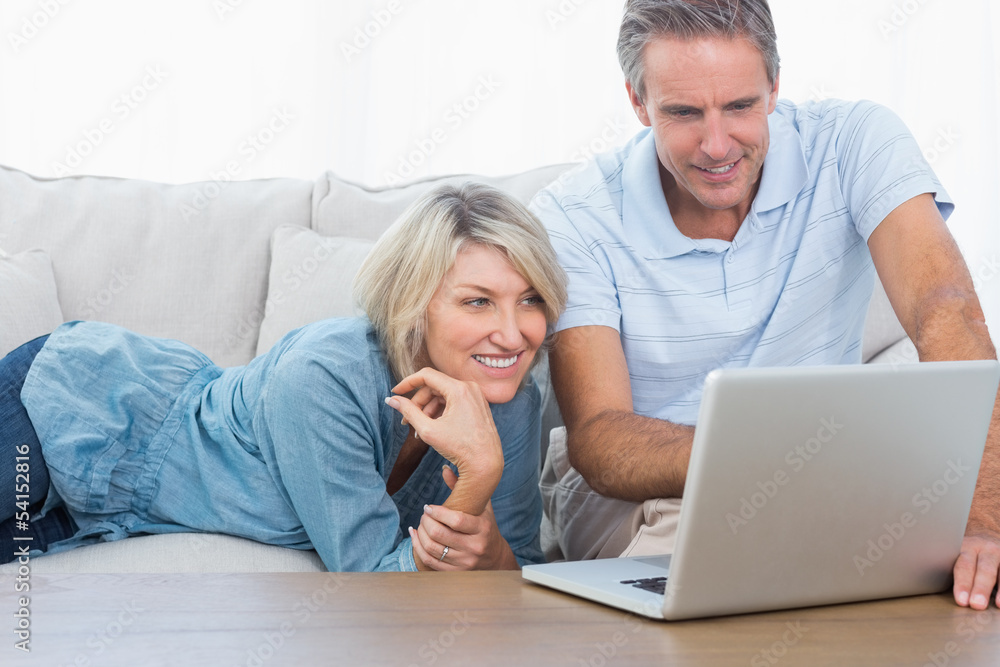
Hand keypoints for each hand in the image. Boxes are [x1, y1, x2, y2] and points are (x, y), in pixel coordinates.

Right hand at [385, 367, 503, 514]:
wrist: (485, 465)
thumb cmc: (460, 448)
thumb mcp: (429, 430)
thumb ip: (408, 412)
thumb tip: (391, 400)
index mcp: (459, 389)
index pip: (426, 375)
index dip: (407, 383)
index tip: (395, 393)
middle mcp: (470, 387)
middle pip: (434, 387)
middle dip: (418, 403)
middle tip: (406, 421)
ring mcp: (475, 396)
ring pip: (443, 395)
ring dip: (428, 409)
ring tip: (419, 430)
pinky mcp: (478, 405)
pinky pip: (454, 402)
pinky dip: (440, 412)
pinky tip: (433, 428)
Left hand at [409, 466, 517, 570]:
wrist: (495, 558)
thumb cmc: (486, 527)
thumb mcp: (482, 507)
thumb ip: (465, 488)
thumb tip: (445, 468)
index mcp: (482, 528)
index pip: (456, 520)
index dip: (437, 513)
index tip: (428, 507)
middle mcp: (475, 547)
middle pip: (440, 534)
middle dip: (426, 522)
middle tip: (424, 515)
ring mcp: (465, 562)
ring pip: (433, 548)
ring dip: (420, 534)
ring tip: (420, 525)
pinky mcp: (456, 572)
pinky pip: (430, 561)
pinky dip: (418, 548)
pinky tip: (415, 536)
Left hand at [953, 528, 999, 609]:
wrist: (985, 531)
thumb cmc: (965, 551)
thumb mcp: (955, 552)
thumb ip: (950, 567)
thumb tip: (931, 588)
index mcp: (965, 547)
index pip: (962, 566)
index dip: (962, 584)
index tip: (961, 600)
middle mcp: (984, 549)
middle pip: (983, 569)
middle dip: (979, 588)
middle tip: (976, 604)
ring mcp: (999, 554)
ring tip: (998, 604)